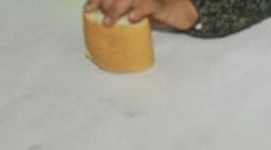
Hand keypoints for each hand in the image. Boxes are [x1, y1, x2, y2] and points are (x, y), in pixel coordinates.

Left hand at [83, 0, 197, 29]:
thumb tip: (105, 26)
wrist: (182, 13)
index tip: (88, 10)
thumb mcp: (138, 12)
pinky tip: (132, 18)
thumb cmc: (157, 12)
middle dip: (105, 5)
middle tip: (102, 20)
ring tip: (109, 22)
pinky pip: (148, 5)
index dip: (97, 0)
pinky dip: (139, 11)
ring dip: (116, 9)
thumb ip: (125, 14)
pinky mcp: (160, 4)